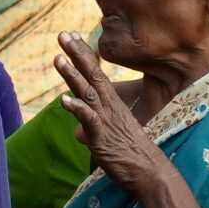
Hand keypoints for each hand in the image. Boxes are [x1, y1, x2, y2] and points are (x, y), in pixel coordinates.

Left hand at [54, 35, 166, 193]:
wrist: (150, 173)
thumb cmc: (129, 155)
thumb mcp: (106, 139)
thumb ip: (91, 131)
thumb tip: (78, 132)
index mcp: (111, 104)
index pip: (96, 74)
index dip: (83, 56)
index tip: (72, 37)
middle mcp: (109, 107)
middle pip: (92, 75)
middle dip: (77, 54)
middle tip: (63, 34)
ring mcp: (106, 121)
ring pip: (88, 93)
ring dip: (73, 76)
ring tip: (58, 59)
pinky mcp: (103, 137)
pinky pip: (90, 120)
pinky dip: (78, 109)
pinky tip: (64, 100)